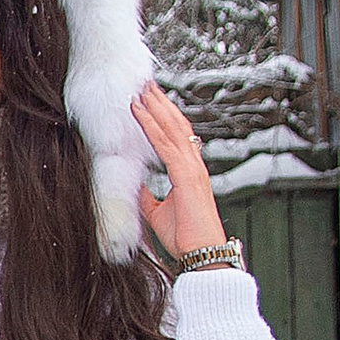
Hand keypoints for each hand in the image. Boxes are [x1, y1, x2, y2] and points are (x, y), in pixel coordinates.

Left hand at [131, 80, 226, 257]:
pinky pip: (165, 145)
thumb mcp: (159, 213)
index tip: (150, 100)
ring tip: (140, 88)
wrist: (202, 255)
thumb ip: (149, 197)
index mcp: (189, 172)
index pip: (176, 136)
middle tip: (146, 83)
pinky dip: (150, 126)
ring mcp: (192, 168)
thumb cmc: (186, 238)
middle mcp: (194, 165)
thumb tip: (137, 186)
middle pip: (177, 125)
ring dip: (155, 107)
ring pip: (172, 129)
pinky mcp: (186, 176)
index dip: (163, 117)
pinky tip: (139, 112)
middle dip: (161, 103)